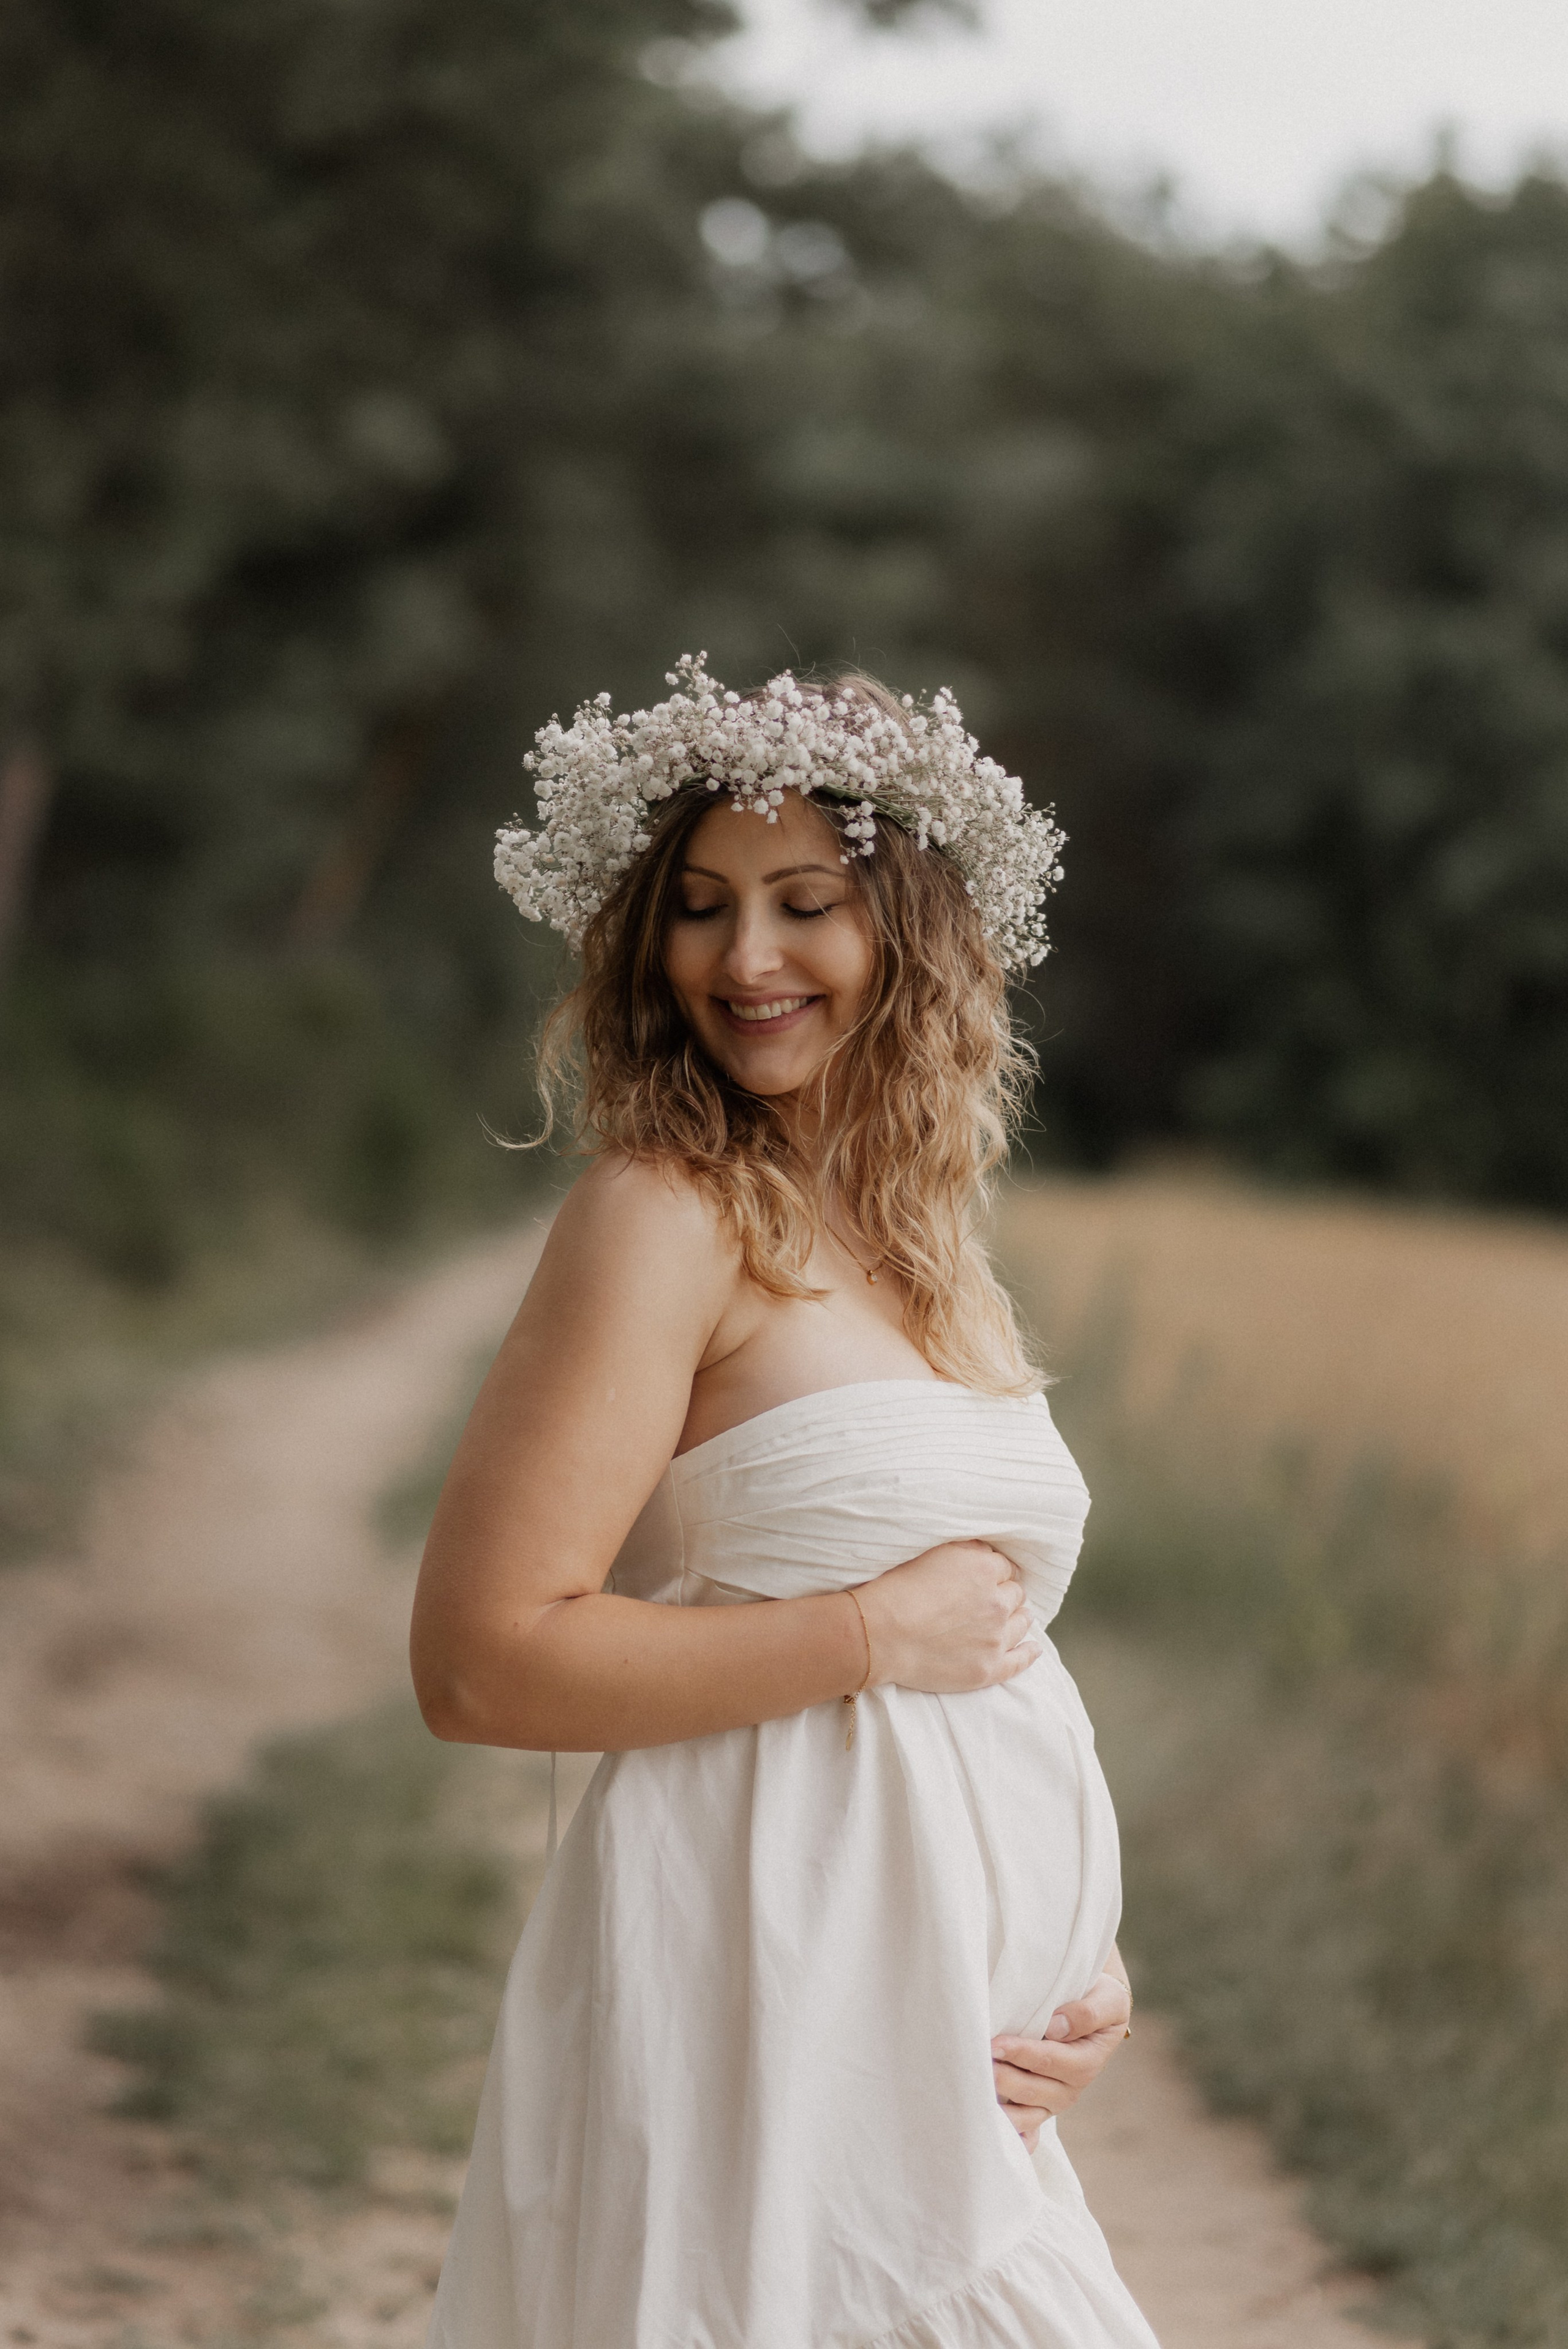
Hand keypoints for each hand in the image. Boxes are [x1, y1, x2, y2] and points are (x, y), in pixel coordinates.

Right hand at [853, 1541, 1038, 1694]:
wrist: (881, 1634)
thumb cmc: (898, 1589)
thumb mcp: (934, 1553)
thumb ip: (967, 1550)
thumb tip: (987, 1552)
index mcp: (985, 1569)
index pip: (1004, 1567)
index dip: (994, 1573)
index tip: (987, 1578)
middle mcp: (997, 1602)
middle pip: (1015, 1594)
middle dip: (1005, 1594)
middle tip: (989, 1600)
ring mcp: (995, 1638)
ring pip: (1022, 1623)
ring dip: (1018, 1618)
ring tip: (1011, 1619)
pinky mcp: (988, 1668)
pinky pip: (1020, 1661)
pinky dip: (1029, 1654)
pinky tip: (1032, 1648)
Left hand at [990, 1967, 1132, 2153]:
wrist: (1096, 2010)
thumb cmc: (1100, 2001)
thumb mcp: (1108, 1999)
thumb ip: (1087, 2013)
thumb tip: (1057, 2028)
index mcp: (1086, 2062)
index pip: (1049, 2060)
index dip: (1022, 2053)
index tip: (996, 2044)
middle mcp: (1071, 2087)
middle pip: (1032, 2089)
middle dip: (1003, 2078)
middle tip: (977, 2063)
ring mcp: (1054, 2101)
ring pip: (1025, 2113)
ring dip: (1001, 2104)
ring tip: (975, 2088)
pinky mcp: (1041, 2106)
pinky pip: (1028, 2128)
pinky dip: (1014, 2135)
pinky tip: (995, 2133)